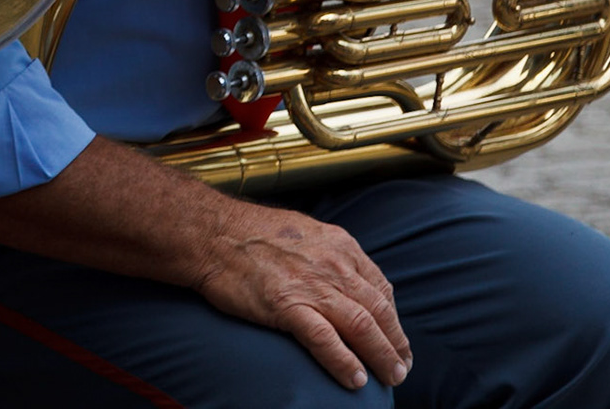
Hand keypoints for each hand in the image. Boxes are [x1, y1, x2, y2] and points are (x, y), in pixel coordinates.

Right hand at [192, 202, 410, 389]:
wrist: (208, 232)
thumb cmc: (246, 231)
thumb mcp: (302, 231)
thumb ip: (327, 253)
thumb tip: (340, 275)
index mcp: (339, 245)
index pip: (380, 287)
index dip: (393, 318)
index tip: (395, 338)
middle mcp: (333, 264)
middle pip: (379, 311)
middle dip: (396, 343)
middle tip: (401, 367)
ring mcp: (311, 285)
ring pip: (362, 327)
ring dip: (382, 357)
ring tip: (390, 378)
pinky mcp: (287, 304)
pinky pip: (325, 339)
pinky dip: (344, 362)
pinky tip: (354, 379)